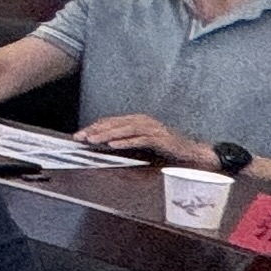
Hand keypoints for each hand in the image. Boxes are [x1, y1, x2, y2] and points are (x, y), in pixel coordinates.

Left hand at [78, 113, 212, 166]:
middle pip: (115, 123)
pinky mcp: (160, 138)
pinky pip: (140, 139)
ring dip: (107, 134)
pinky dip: (126, 141)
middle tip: (80, 137)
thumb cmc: (165, 147)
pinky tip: (114, 145)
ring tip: (93, 140)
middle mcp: (143, 121)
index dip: (94, 127)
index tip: (79, 135)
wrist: (190, 151)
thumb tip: (103, 141)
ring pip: (125, 129)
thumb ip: (125, 138)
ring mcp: (153, 128)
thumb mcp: (141, 141)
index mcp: (137, 119)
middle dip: (96, 130)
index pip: (111, 121)